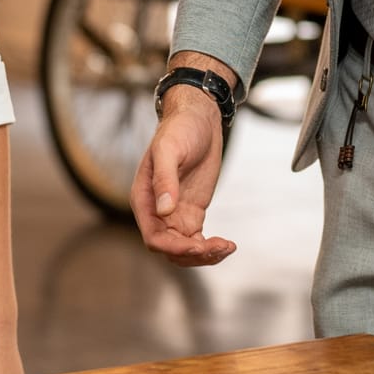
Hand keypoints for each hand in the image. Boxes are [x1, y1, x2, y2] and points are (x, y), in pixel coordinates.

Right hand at [130, 87, 235, 265]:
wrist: (198, 118)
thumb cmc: (179, 129)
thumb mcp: (170, 149)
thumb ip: (164, 179)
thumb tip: (164, 209)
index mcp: (144, 199)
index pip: (154, 237)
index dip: (174, 247)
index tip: (197, 245)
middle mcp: (157, 211)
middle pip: (170, 249)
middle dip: (194, 254)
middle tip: (220, 246)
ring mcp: (175, 214)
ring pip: (184, 250)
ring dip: (204, 256)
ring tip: (227, 247)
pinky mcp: (192, 212)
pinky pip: (197, 241)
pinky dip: (211, 248)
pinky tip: (228, 245)